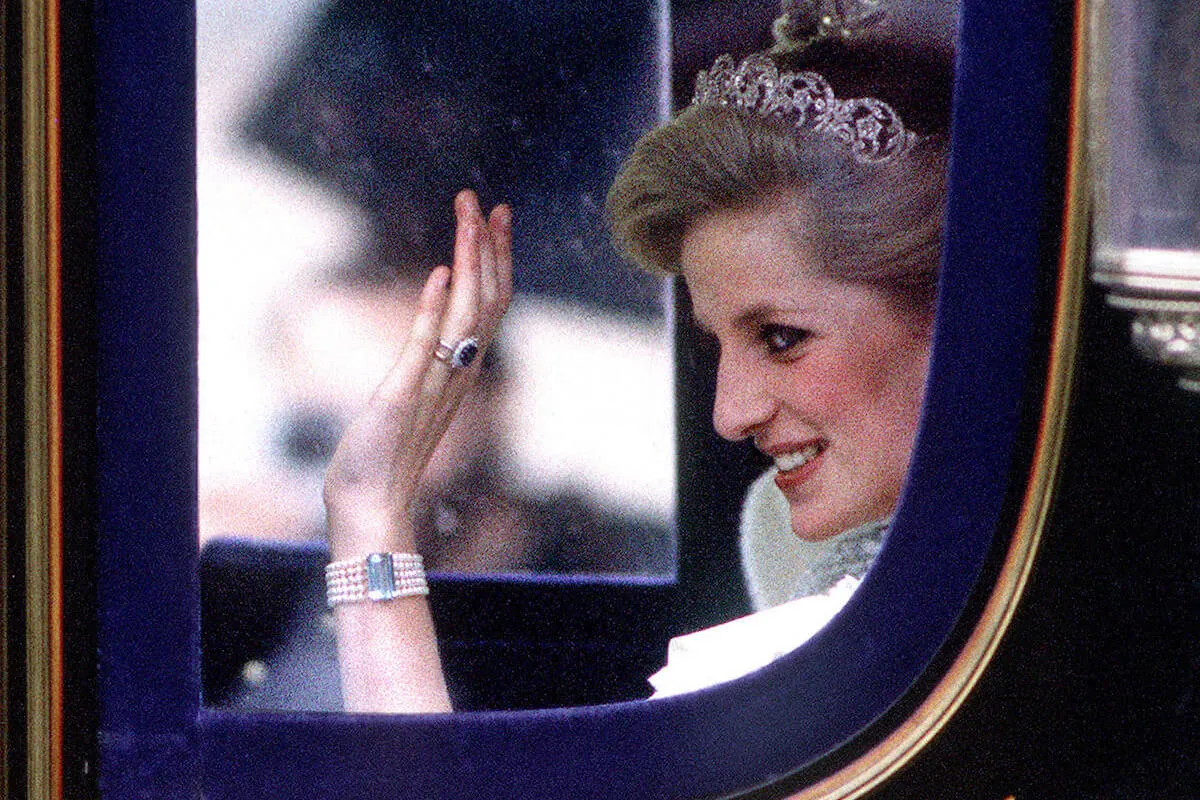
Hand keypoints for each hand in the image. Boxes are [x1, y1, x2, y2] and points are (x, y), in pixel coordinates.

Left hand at [323, 190, 512, 557]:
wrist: (372, 500)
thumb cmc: (386, 450)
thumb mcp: (415, 391)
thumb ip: (429, 353)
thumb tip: (438, 305)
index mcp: (463, 370)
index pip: (492, 303)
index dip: (496, 257)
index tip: (495, 216)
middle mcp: (459, 374)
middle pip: (488, 300)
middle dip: (487, 246)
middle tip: (484, 201)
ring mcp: (434, 384)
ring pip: (467, 314)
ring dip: (468, 262)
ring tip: (469, 217)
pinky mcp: (402, 396)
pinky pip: (424, 348)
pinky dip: (433, 310)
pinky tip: (437, 274)